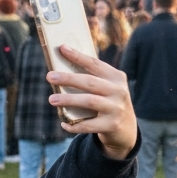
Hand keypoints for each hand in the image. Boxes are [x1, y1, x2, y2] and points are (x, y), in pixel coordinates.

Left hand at [47, 45, 137, 159]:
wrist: (126, 129)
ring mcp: (116, 108)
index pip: (95, 64)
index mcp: (116, 77)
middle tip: (49, 76)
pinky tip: (64, 123)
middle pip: (90, 82)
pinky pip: (88, 125)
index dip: (78, 56)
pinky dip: (74, 125)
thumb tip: (59, 72)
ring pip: (89, 101)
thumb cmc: (108, 103)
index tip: (61, 48)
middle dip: (68, 78)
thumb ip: (91, 80)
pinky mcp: (112, 125)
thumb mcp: (106, 88)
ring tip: (51, 99)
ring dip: (68, 100)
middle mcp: (119, 91)